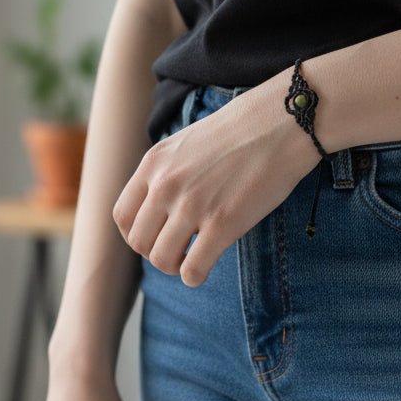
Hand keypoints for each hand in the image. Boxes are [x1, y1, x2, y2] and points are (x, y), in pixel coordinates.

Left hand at [112, 73, 321, 286]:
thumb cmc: (237, 133)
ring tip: (190, 260)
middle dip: (154, 252)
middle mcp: (166, 185)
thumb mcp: (184, 144)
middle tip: (176, 250)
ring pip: (161, 260)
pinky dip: (194, 276)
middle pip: (138, 241)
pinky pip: (192, 269)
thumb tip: (156, 208)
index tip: (154, 236)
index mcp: (153, 164)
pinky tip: (204, 267)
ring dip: (174, 267)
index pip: (122, 215)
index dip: (135, 234)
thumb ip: (165, 173)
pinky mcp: (222, 224)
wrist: (278, 123)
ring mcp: (192, 205)